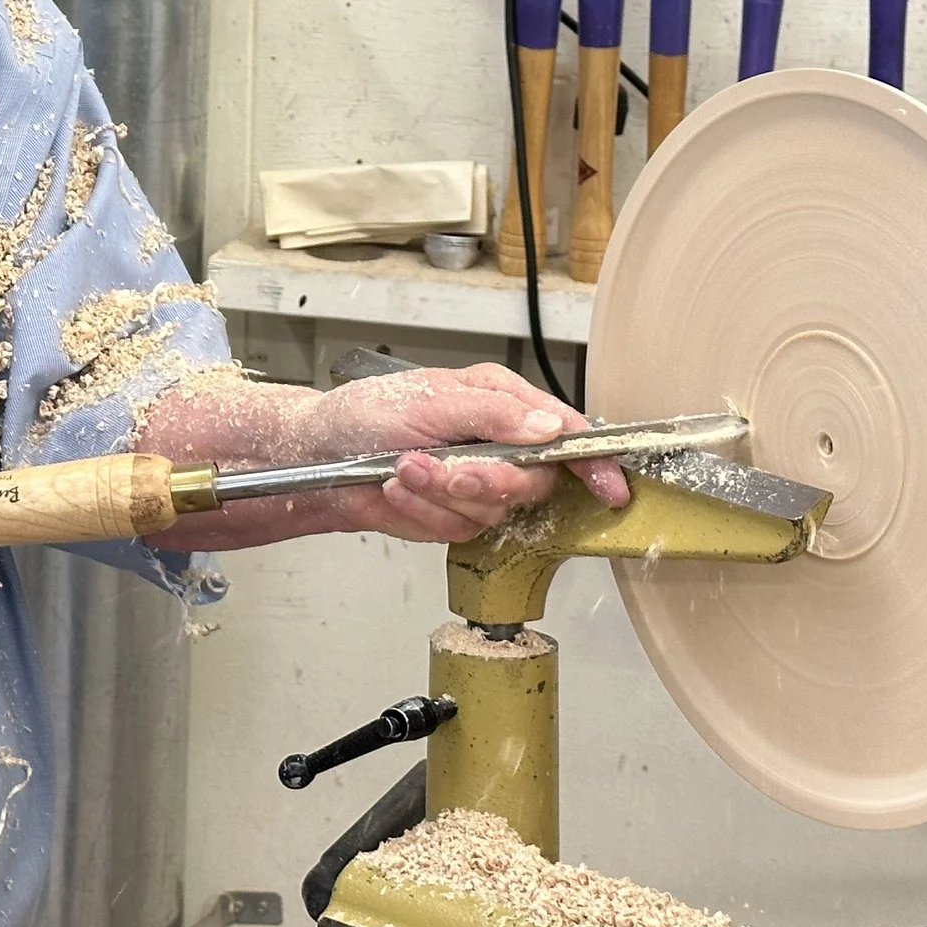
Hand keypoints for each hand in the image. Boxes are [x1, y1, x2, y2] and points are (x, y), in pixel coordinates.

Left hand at [140, 363, 628, 553]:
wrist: (317, 456)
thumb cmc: (365, 412)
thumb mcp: (430, 397)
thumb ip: (493, 413)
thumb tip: (548, 426)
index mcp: (503, 402)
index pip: (565, 431)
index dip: (592, 459)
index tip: (610, 485)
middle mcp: (500, 443)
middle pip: (532, 480)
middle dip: (484, 480)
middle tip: (439, 468)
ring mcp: (478, 484)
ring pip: (493, 508)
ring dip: (440, 493)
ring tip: (401, 468)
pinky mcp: (453, 517)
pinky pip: (457, 528)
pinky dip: (421, 511)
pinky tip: (396, 490)